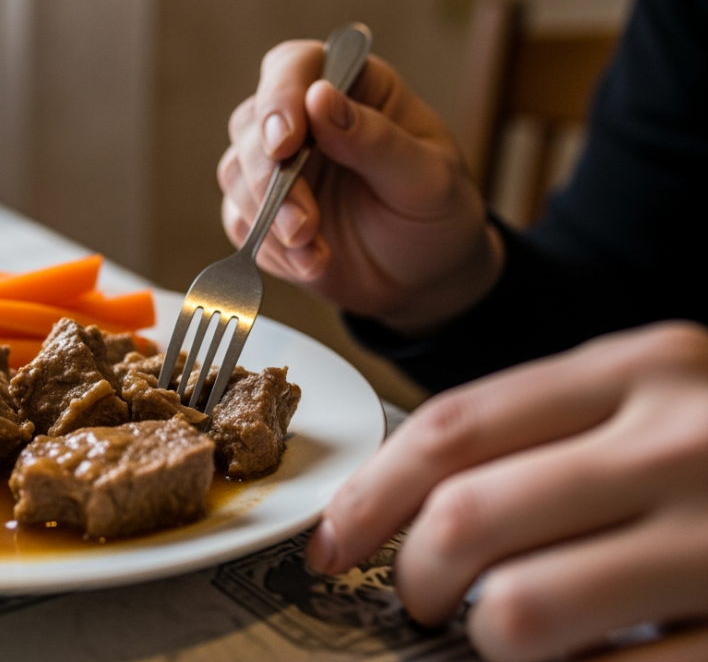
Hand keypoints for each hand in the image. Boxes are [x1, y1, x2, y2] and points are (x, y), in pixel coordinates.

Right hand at [219, 40, 501, 334]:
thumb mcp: (426, 178)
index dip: (280, 96)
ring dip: (268, 217)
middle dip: (269, 177)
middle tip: (303, 224)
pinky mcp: (264, 212)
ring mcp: (281, 166)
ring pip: (236, 172)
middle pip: (252, 123)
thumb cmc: (438, 214)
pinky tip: (311, 263)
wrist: (427, 279)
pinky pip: (241, 221)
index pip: (295, 66)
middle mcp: (307, 120)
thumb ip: (376, 139)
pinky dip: (268, 247)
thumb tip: (320, 97)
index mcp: (353, 89)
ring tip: (313, 251)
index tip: (285, 142)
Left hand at [305, 322, 707, 661]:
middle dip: (416, 576)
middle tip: (423, 600)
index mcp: (644, 370)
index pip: (455, 428)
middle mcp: (681, 441)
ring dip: (489, 637)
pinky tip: (582, 660)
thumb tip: (414, 512)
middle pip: (466, 516)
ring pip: (516, 609)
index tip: (329, 545)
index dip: (369, 496)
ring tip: (512, 633)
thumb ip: (551, 431)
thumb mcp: (656, 405)